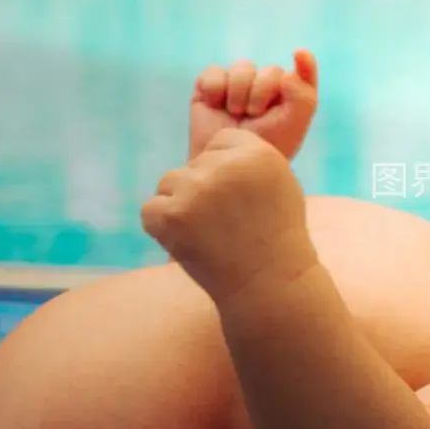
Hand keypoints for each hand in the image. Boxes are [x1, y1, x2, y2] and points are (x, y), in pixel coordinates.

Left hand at [142, 128, 316, 296]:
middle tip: (226, 225)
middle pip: (193, 164)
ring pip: (169, 183)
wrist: (269, 285)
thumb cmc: (275, 238)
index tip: (237, 200)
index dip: (224, 172)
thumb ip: (245, 161)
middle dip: (203, 191)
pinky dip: (162, 228)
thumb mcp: (278, 184)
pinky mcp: (173, 214)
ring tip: (210, 235)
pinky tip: (190, 244)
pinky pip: (151, 210)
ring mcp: (198, 188)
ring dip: (181, 207)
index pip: (221, 143)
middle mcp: (227, 165)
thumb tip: (203, 153)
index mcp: (258, 153)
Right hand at [190, 49, 318, 162]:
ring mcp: (237, 87)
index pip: (303, 73)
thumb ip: (303, 95)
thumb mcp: (294, 124)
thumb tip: (287, 73)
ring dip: (240, 90)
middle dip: (262, 92)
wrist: (228, 165)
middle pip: (270, 70)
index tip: (299, 54)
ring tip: (236, 113)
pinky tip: (215, 105)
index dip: (305, 63)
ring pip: (242, 67)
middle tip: (255, 116)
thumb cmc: (265, 147)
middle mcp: (266, 88)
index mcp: (290, 97)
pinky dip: (215, 86)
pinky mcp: (210, 88)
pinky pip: (214, 72)